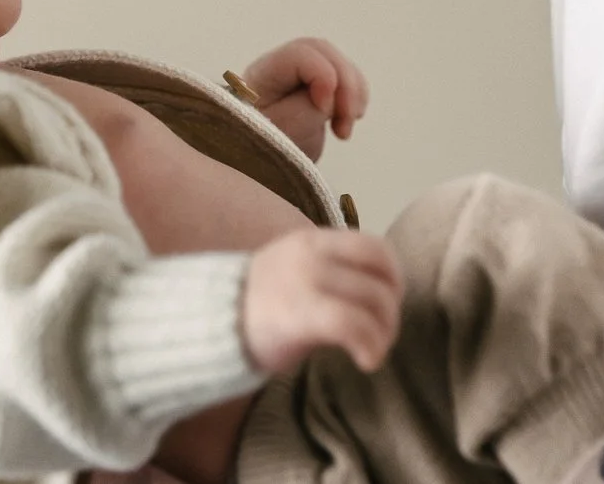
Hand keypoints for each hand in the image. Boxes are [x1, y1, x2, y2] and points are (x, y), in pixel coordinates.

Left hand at [241, 37, 368, 160]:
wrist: (255, 167)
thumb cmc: (259, 150)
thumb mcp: (282, 133)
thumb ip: (308, 108)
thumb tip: (332, 93)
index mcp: (262, 75)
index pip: (299, 55)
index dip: (323, 76)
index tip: (324, 110)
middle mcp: (278, 67)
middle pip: (322, 51)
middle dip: (345, 84)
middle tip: (346, 121)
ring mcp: (297, 76)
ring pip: (336, 62)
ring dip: (353, 92)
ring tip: (344, 128)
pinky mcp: (314, 89)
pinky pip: (344, 78)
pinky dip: (355, 97)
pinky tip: (348, 120)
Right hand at [241, 227, 402, 373]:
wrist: (210, 325)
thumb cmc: (260, 306)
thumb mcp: (296, 271)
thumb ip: (335, 272)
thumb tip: (382, 292)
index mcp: (312, 242)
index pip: (374, 247)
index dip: (392, 278)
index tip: (386, 303)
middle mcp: (311, 256)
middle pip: (380, 281)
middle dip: (391, 314)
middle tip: (379, 337)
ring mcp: (305, 283)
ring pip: (374, 303)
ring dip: (384, 334)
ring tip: (371, 351)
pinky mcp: (299, 313)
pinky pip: (354, 324)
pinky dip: (371, 346)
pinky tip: (365, 362)